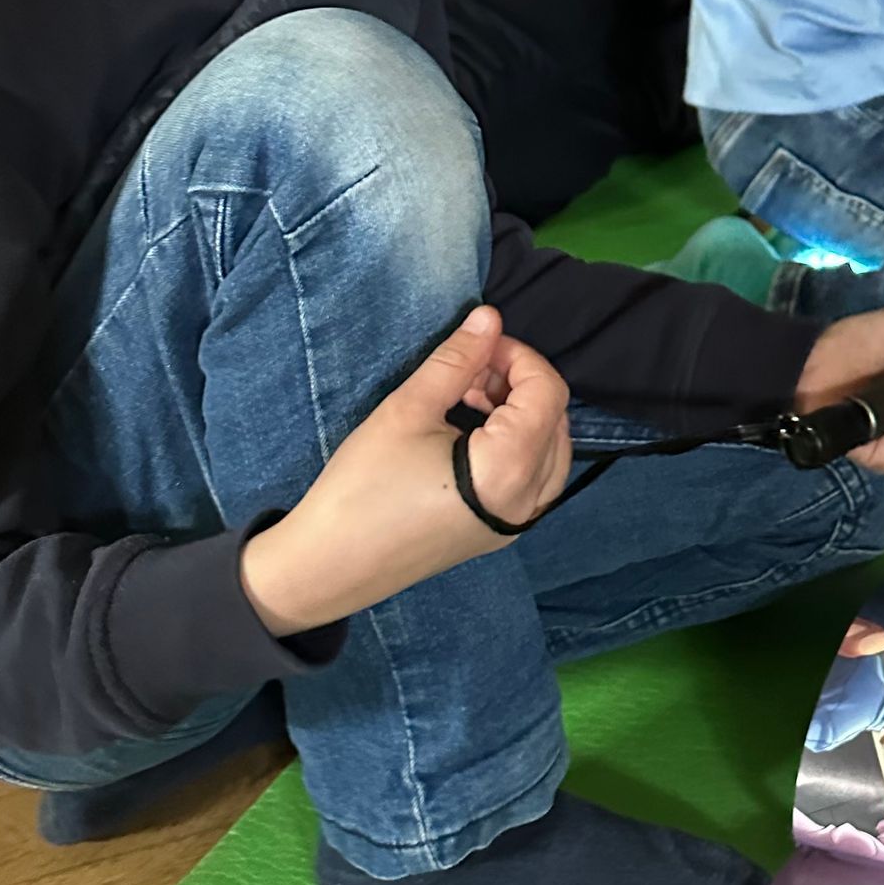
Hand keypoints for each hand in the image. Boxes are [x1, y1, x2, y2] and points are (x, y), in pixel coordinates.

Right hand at [239, 306, 570, 635]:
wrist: (328, 566)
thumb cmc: (361, 488)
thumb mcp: (407, 411)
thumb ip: (456, 361)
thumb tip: (489, 318)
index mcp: (510, 470)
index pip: (547, 393)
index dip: (519, 357)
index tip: (479, 344)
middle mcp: (529, 500)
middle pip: (555, 419)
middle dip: (520, 382)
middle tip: (470, 369)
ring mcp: (518, 522)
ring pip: (550, 449)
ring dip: (521, 412)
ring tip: (468, 396)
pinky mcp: (500, 531)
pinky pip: (535, 477)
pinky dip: (518, 443)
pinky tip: (474, 429)